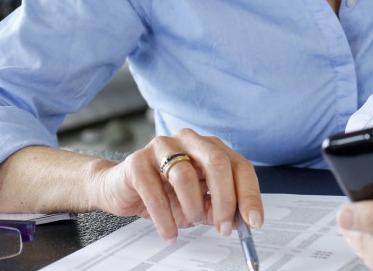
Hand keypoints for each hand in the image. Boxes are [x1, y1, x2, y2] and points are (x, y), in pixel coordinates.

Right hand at [88, 128, 261, 241]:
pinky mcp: (137, 162)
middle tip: (224, 227)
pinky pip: (156, 192)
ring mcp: (162, 147)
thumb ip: (218, 208)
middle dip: (225, 200)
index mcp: (210, 146)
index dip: (248, 194)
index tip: (253, 221)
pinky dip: (166, 219)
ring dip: (192, 208)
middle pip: (217, 163)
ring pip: (185, 176)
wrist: (119, 188)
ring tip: (190, 222)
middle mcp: (189, 140)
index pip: (239, 166)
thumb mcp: (198, 202)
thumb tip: (240, 222)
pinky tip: (169, 232)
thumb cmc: (163, 191)